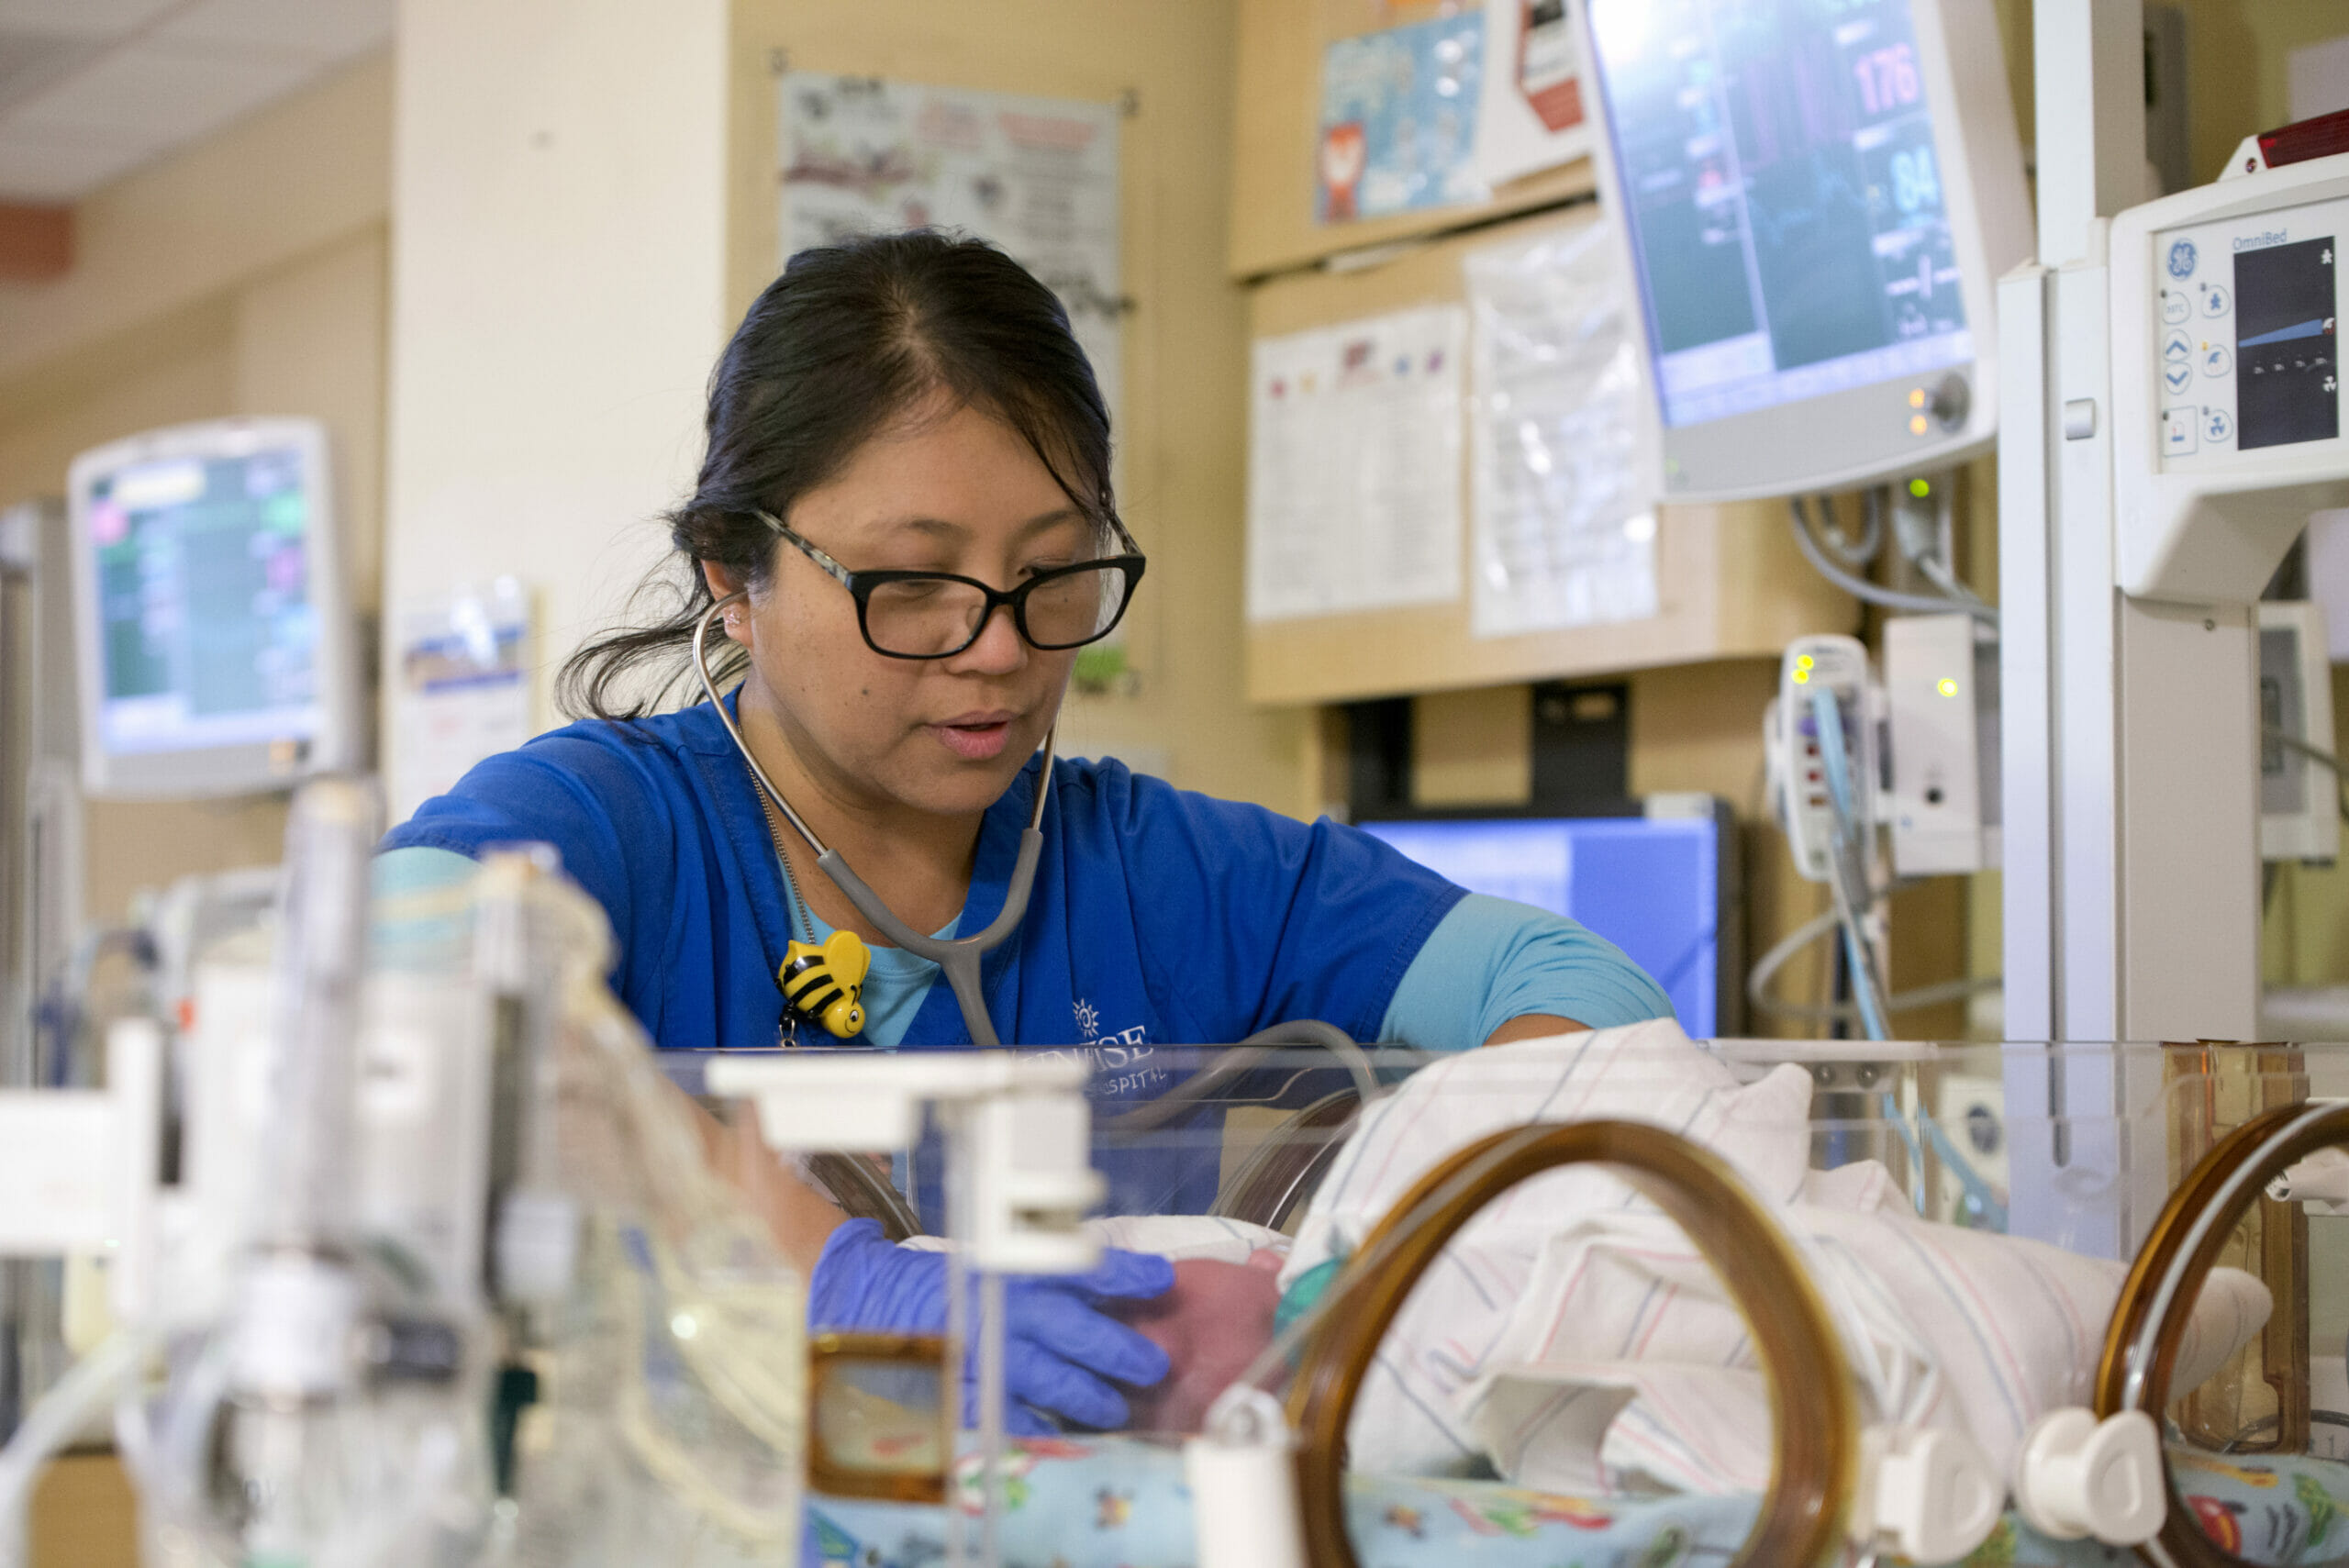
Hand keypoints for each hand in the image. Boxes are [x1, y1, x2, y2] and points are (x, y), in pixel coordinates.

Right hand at [808, 1220, 1172, 1432]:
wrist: (863, 1296)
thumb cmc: (943, 1283)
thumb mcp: (996, 1266)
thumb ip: (1046, 1279)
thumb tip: (1111, 1291)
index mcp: (1011, 1269)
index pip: (1077, 1266)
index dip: (1124, 1273)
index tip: (1162, 1278)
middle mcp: (998, 1308)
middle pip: (1070, 1328)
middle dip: (1116, 1348)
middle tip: (1152, 1365)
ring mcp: (976, 1350)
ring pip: (1042, 1377)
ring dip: (1085, 1394)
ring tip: (1114, 1409)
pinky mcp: (954, 1385)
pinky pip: (997, 1411)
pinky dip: (1028, 1426)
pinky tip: (1053, 1435)